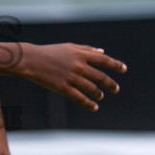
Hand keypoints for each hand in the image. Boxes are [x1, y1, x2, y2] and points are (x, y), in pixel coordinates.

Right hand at [0, 42, 124, 111]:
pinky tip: (94, 107)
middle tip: (116, 89)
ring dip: (98, 93)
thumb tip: (103, 52)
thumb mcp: (69, 47)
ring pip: (91, 88)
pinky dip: (89, 103)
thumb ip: (87, 49)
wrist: (31, 60)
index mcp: (81, 55)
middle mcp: (79, 66)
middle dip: (110, 84)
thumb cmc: (50, 52)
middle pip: (100, 76)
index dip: (115, 65)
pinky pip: (80, 98)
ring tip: (101, 96)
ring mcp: (71, 78)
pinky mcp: (63, 88)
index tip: (124, 69)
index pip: (103, 60)